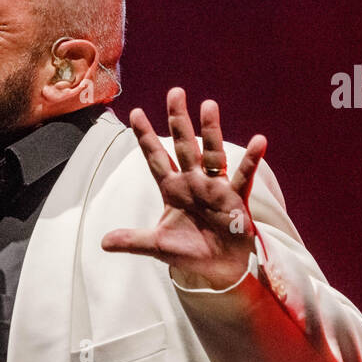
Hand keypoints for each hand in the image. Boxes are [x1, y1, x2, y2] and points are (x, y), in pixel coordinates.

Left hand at [101, 87, 266, 288]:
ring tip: (208, 105)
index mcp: (172, 189)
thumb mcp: (157, 246)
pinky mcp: (235, 199)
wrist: (217, 269)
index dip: (145, 136)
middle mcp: (193, 182)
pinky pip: (243, 176)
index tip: (135, 112)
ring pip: (212, 152)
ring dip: (211, 130)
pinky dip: (251, 160)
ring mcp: (215, 187)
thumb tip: (102, 243)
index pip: (155, 157)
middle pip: (183, 145)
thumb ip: (132, 241)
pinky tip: (258, 140)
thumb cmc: (188, 253)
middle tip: (174, 92)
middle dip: (178, 120)